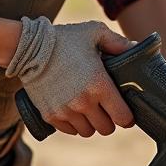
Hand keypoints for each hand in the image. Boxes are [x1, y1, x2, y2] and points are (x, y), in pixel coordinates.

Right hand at [6, 17, 134, 137]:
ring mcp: (66, 111)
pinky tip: (74, 111)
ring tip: (89, 108)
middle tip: (105, 107)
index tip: (124, 110)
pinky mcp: (50, 116)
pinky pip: (70, 131)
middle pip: (106, 129)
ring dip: (91, 123)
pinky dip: (74, 124)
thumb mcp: (94, 33)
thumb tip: (136, 48)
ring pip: (88, 132)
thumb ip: (117, 42)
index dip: (127, 116)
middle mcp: (84, 102)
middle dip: (109, 120)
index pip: (123, 118)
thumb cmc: (64, 39)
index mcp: (99, 84)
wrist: (29, 48)